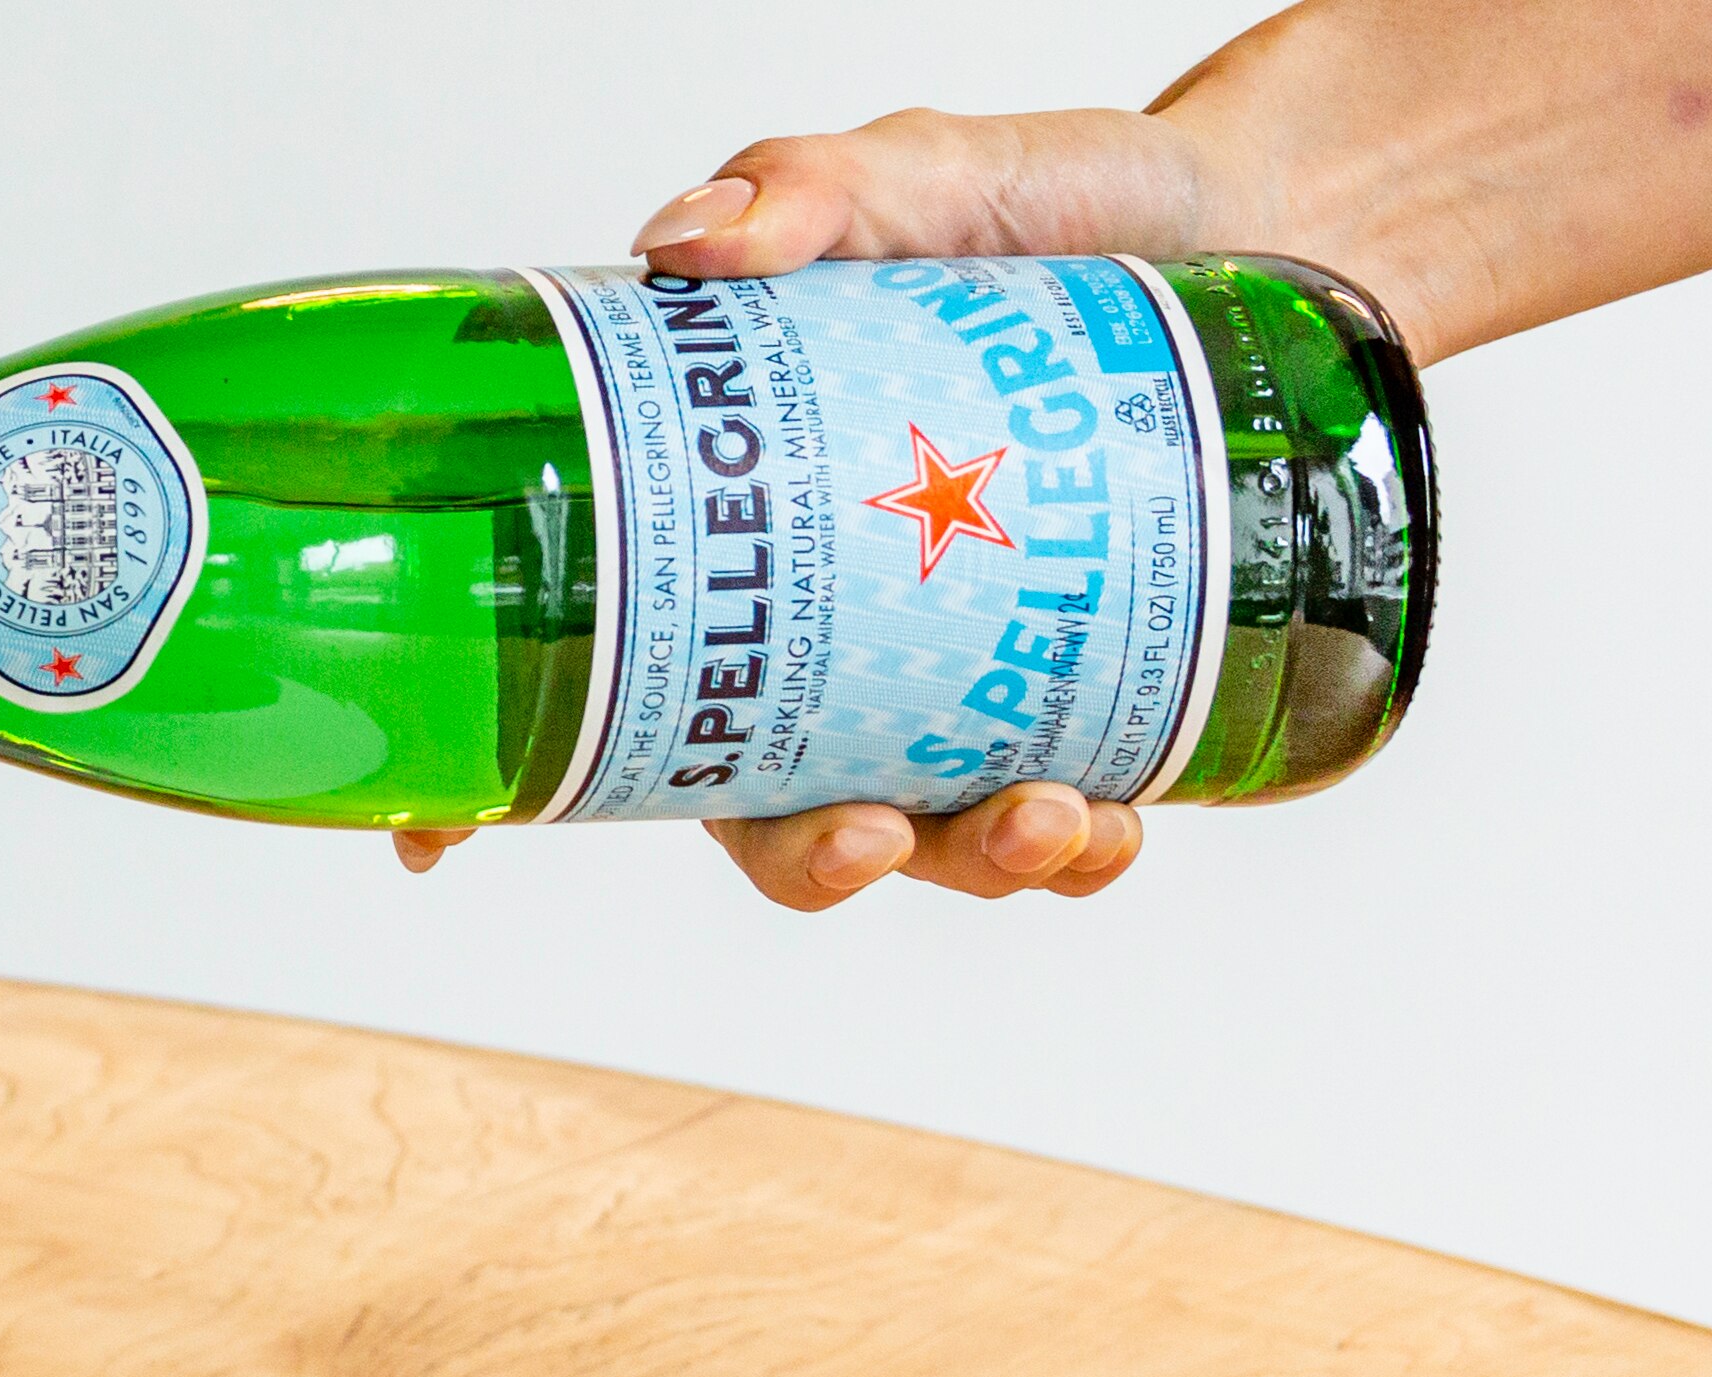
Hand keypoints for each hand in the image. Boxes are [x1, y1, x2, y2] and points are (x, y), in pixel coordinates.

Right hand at [400, 100, 1240, 909]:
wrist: (1272, 217)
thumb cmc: (1068, 206)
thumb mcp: (929, 174)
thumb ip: (812, 189)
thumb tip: (694, 241)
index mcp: (732, 539)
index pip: (585, 668)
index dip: (495, 773)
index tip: (440, 839)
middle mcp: (820, 639)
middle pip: (754, 810)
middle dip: (807, 864)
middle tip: (865, 838)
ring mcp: (949, 685)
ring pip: (918, 838)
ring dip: (971, 867)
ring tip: (1058, 820)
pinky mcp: (1083, 701)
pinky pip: (1063, 827)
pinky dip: (1086, 853)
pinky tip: (1119, 825)